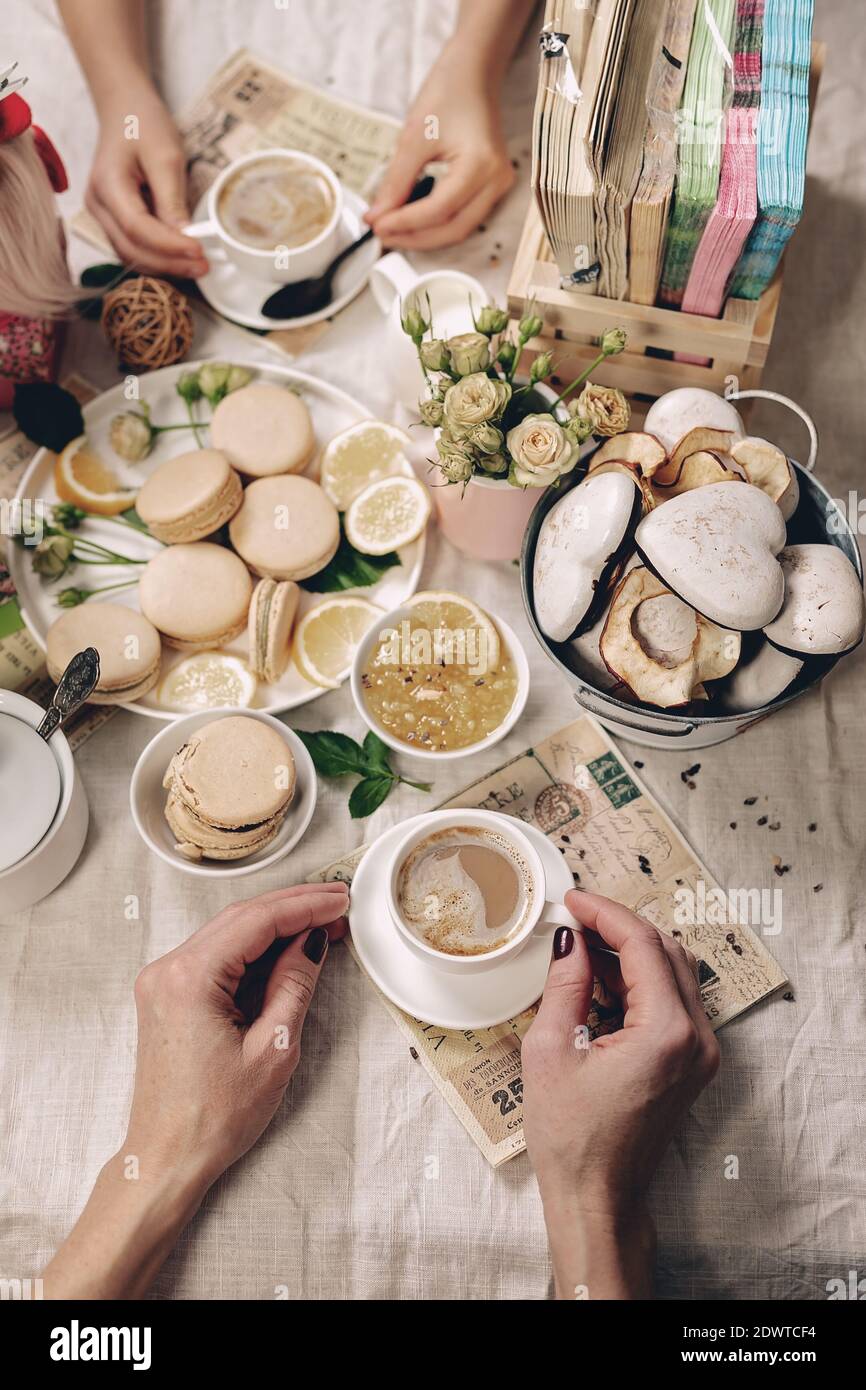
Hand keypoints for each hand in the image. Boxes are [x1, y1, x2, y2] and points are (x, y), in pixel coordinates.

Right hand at [85, 84, 207, 277]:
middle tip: (204, 267)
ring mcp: (102, 214)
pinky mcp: (112, 219)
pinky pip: (133, 247)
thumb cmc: (143, 124)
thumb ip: (172, 199)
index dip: (169, 245)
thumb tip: (185, 238)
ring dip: (164, 265)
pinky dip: (157, 256)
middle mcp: (97, 205)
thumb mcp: (166, 155)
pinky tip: (181, 257)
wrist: (124, 109)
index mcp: (106, 184)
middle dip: (169, 262)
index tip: (199, 251)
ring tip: (197, 265)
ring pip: (131, 254)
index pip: (137, 228)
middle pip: (131, 249)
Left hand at [125, 881, 348, 1188]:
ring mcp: (163, 982)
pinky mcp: (168, 996)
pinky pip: (216, 957)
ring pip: (228, 934)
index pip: (256, 920)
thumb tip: (311, 942)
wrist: (167, 1159)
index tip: (338, 900)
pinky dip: (253, 951)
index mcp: (189, 978)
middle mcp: (168, 970)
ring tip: (320, 925)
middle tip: (337, 904)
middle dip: (292, 908)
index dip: (304, 906)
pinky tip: (285, 951)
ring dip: (274, 927)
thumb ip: (294, 985)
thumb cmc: (214, 1118)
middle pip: (240, 918)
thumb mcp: (273, 1049)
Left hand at [366, 48, 513, 249]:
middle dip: (415, 238)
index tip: (376, 225)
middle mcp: (496, 181)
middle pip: (453, 229)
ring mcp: (498, 186)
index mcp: (480, 165)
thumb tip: (377, 217)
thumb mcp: (413, 136)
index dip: (405, 223)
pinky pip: (464, 218)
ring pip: (460, 229)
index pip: (439, 210)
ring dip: (425, 236)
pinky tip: (412, 221)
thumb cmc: (448, 93)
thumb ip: (395, 182)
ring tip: (393, 230)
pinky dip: (437, 224)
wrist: (474, 73)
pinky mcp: (492, 187)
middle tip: (382, 234)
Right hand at [522, 890, 719, 1298]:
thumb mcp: (552, 1050)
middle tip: (575, 918)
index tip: (572, 899)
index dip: (605, 912)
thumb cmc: (571, 1139)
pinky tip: (602, 983)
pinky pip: (674, 1002)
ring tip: (582, 949)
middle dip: (619, 927)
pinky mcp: (694, 1064)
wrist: (599, 1200)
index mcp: (666, 1032)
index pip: (643, 944)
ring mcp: (701, 1053)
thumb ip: (566, 983)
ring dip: (631, 953)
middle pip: (666, 951)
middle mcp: (696, 1039)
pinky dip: (641, 982)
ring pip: (675, 973)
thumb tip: (569, 938)